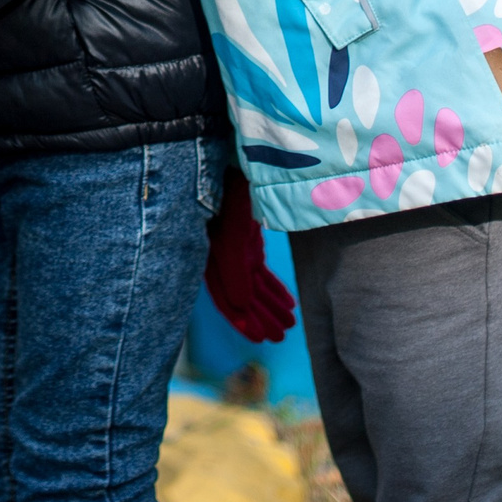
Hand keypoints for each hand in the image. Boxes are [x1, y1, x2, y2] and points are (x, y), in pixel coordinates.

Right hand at [203, 165, 295, 343]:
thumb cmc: (230, 194)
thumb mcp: (232, 232)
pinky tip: (289, 303)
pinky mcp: (248, 242)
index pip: (225, 297)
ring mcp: (236, 250)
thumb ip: (233, 270)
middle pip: (242, 297)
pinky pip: (261, 273)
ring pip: (254, 287)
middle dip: (260, 318)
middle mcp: (222, 258)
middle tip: (280, 337)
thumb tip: (241, 306)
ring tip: (288, 326)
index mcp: (213, 257)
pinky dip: (274, 289)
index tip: (258, 338)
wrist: (232, 163)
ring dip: (270, 307)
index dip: (241, 320)